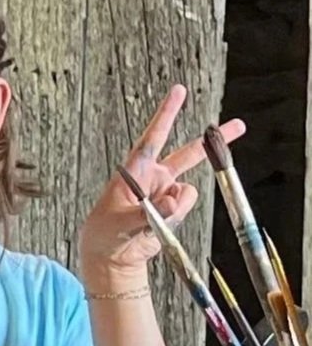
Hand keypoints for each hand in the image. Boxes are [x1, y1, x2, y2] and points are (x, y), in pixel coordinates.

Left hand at [79, 85, 245, 279]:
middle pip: (188, 153)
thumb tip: (173, 199)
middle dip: (211, 141)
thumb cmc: (106, 232)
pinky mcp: (173, 209)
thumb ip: (149, 213)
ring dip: (177, 207)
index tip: (179, 90)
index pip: (153, 136)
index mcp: (134, 169)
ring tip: (152, 221)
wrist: (112, 255)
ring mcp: (165, 192)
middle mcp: (153, 176)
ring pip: (188, 191)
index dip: (167, 112)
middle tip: (238, 126)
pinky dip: (176, 218)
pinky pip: (185, 208)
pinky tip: (158, 226)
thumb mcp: (120, 223)